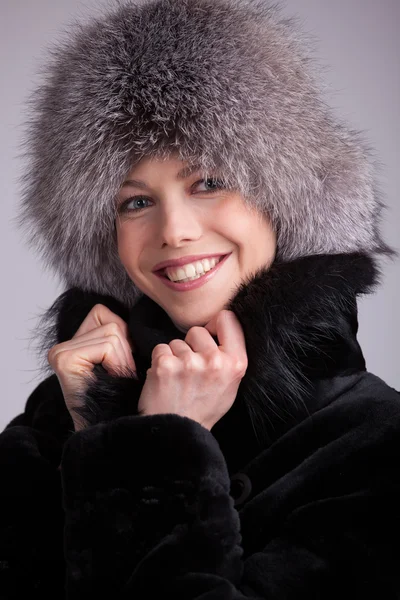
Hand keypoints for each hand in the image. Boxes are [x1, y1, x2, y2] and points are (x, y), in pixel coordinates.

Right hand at [48, 304, 136, 431]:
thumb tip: (139, 317)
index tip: (118, 366)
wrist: (112, 430)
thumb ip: (121, 335)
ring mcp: (60, 352)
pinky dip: (117, 364)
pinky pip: (107, 346)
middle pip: (111, 323)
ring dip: (123, 360)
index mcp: (74, 344)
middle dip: (125, 351)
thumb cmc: (121, 398)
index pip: (105, 314)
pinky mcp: (64, 359)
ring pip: (112, 334)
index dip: (123, 339)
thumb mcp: (122, 359)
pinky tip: (108, 381)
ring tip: (113, 380)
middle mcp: (62, 346)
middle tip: (117, 376)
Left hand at [137, 310, 247, 429]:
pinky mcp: (166, 365)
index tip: (210, 335)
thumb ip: (229, 357)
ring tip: (178, 379)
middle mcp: (215, 361)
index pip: (227, 319)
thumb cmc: (203, 408)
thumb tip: (219, 328)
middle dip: (191, 345)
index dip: (215, 324)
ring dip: (175, 356)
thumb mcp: (230, 385)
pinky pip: (160, 349)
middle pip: (197, 331)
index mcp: (235, 363)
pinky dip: (160, 362)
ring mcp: (190, 363)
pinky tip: (166, 379)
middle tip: (191, 369)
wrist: (178, 432)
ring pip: (177, 342)